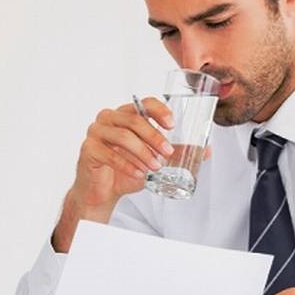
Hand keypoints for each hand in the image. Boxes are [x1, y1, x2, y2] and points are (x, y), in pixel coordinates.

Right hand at [52, 97, 173, 251]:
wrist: (102, 192)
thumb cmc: (126, 170)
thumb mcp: (154, 159)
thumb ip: (176, 152)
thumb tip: (206, 151)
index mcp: (126, 114)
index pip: (144, 103)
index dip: (159, 110)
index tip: (172, 124)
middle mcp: (109, 118)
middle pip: (134, 119)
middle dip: (154, 137)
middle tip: (168, 153)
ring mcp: (96, 132)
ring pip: (123, 136)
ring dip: (143, 152)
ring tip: (155, 167)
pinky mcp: (88, 149)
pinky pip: (109, 154)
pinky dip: (126, 165)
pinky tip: (139, 174)